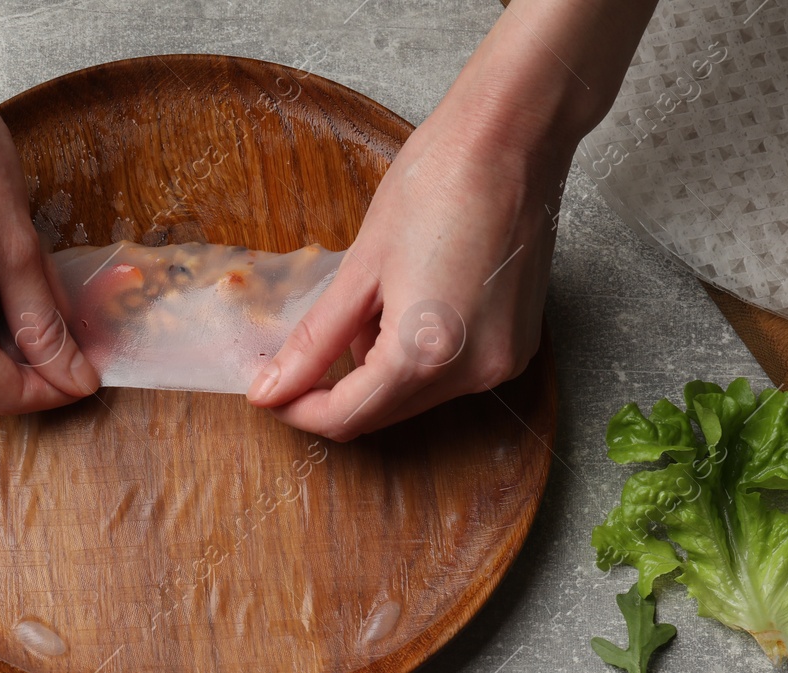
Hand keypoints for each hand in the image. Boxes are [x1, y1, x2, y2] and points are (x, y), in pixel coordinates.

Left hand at [246, 0, 655, 439]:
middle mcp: (472, 373)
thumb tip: (268, 389)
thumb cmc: (436, 184)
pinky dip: (417, 357)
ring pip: (415, 397)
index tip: (268, 392)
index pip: (347, 417)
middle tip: (303, 351)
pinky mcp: (519, 348)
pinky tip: (412, 301)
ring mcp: (503, 363)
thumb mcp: (360, 268)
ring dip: (378, 370)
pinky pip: (450, 375)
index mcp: (426, 354)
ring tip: (375, 301)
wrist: (512, 138)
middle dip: (336, 392)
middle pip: (382, 414)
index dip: (298, 410)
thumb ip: (314, 341)